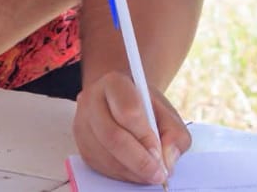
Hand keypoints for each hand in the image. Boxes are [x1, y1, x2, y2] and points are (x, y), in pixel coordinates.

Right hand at [74, 70, 189, 185]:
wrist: (121, 100)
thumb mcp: (167, 112)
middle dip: (139, 161)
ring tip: (149, 174)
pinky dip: (122, 174)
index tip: (159, 155)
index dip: (145, 137)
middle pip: (113, 137)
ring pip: (106, 156)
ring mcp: (82, 123)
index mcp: (114, 83)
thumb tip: (167, 161)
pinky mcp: (81, 145)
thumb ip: (175, 134)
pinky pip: (101, 167)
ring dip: (131, 171)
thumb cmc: (145, 106)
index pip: (128, 112)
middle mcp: (92, 100)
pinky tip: (136, 172)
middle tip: (158, 174)